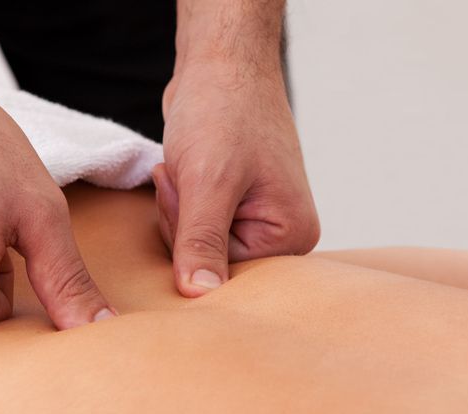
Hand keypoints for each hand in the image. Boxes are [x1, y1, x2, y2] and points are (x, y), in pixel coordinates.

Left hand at [156, 60, 319, 296]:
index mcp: (292, 237)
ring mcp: (257, 223)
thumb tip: (199, 295)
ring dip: (176, 207)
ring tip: (188, 167)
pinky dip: (177, 201)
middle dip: (182, 220)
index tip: (194, 191)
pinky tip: (184, 171)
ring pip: (192, 246)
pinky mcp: (234, 209)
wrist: (220, 63)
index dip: (191, 235)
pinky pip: (190, 228)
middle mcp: (281, 236)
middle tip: (189, 175)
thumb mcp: (208, 182)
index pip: (222, 272)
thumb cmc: (224, 112)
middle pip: (207, 262)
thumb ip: (202, 242)